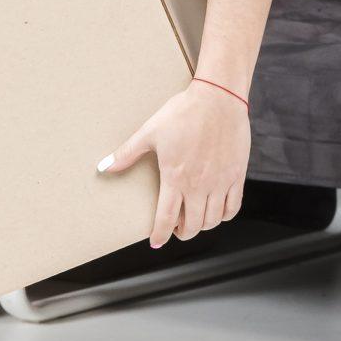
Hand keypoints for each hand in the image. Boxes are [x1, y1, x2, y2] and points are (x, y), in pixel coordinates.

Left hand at [98, 80, 250, 247]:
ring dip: (201, 226)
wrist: (218, 99)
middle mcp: (199, 185)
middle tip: (175, 229)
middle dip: (181, 233)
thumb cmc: (184, 112)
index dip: (159, 235)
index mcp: (175, 178)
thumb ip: (127, 153)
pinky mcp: (236, 176)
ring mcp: (220, 182)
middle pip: (191, 226)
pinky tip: (216, 210)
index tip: (156, 241)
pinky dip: (223, 216)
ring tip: (193, 218)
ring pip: (212, 220)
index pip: (166, 219)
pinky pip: (233, 207)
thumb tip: (104, 166)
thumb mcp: (150, 132)